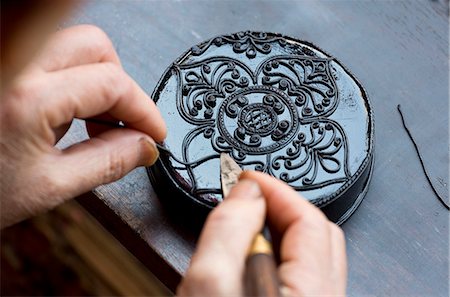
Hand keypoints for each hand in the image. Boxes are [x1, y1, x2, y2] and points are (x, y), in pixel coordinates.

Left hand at [0, 25, 165, 227]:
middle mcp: (14, 67)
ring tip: (93, 125)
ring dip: (98, 81)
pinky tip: (68, 115)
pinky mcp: (4, 69)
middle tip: (124, 124)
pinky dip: (74, 80)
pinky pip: (51, 57)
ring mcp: (6, 62)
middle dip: (120, 86)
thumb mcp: (50, 187)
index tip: (154, 132)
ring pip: (74, 46)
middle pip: (95, 46)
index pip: (111, 84)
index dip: (144, 109)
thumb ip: (107, 163)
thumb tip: (144, 147)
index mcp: (27, 99)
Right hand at [178, 171, 346, 295]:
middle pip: (318, 233)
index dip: (275, 189)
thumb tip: (248, 190)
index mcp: (312, 292)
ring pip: (312, 253)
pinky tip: (253, 253)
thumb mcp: (209, 283)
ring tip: (247, 221)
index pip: (309, 218)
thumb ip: (229, 230)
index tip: (246, 177)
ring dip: (279, 227)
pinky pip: (304, 271)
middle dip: (280, 205)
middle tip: (248, 196)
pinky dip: (280, 251)